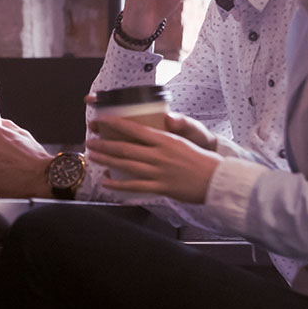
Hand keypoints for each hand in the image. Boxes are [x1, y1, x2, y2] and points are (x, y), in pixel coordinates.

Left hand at [84, 116, 219, 202]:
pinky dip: (118, 184)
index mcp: (165, 140)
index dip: (115, 125)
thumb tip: (158, 123)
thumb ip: (164, 135)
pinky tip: (106, 181)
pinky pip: (135, 186)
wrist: (217, 179)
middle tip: (90, 141)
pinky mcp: (161, 187)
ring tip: (92, 157)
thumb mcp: (182, 141)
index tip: (101, 121)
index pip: (135, 129)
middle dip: (104, 144)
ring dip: (107, 161)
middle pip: (125, 148)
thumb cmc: (201, 159)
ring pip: (126, 165)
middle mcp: (159, 154)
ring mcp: (159, 172)